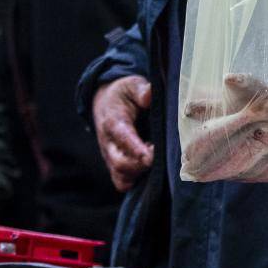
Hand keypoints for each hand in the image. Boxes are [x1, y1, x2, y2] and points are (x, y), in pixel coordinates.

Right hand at [93, 76, 153, 191]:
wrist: (105, 104)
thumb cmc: (124, 94)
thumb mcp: (132, 85)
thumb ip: (141, 89)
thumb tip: (149, 95)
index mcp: (114, 122)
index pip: (123, 138)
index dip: (136, 149)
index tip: (151, 155)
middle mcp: (109, 143)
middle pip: (120, 163)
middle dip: (141, 165)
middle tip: (163, 156)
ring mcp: (111, 157)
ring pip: (121, 176)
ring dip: (141, 174)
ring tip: (160, 162)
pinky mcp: (115, 166)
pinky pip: (122, 183)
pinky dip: (136, 182)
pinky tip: (154, 172)